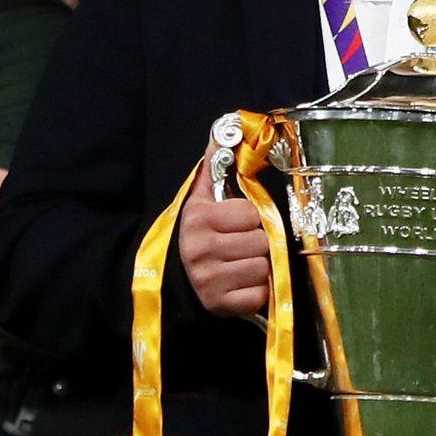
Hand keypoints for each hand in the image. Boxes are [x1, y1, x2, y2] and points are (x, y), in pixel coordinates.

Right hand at [179, 143, 270, 317]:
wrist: (171, 283)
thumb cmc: (195, 236)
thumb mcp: (199, 201)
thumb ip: (214, 167)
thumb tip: (225, 130)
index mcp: (198, 219)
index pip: (252, 213)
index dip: (250, 219)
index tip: (236, 224)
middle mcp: (200, 249)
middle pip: (262, 241)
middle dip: (258, 244)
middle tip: (241, 247)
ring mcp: (208, 280)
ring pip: (264, 267)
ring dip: (259, 269)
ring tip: (239, 266)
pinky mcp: (218, 305)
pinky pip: (258, 295)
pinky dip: (256, 293)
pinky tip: (239, 286)